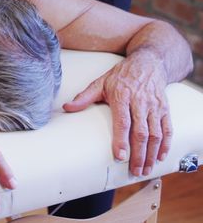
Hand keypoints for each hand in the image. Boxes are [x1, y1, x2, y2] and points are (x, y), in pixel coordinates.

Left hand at [64, 50, 171, 176]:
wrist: (149, 62)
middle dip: (139, 154)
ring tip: (146, 169)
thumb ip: (84, 97)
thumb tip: (66, 107)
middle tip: (135, 171)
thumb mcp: (100, 82)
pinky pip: (167, 129)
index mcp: (122, 96)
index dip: (122, 140)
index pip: (123, 122)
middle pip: (141, 132)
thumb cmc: (121, 75)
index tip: (120, 156)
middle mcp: (140, 102)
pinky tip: (160, 157)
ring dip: (151, 153)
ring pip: (155, 134)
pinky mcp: (165, 109)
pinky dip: (165, 144)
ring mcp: (154, 106)